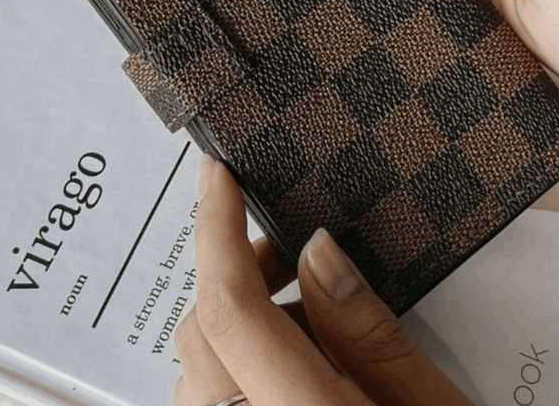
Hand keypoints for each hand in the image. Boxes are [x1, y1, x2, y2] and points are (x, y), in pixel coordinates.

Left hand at [174, 156, 473, 405]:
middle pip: (202, 332)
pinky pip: (205, 402)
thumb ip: (363, 328)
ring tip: (305, 316)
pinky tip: (293, 363)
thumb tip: (315, 250)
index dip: (214, 228)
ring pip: (195, 368)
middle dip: (238, 275)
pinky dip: (233, 364)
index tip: (217, 174)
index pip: (229, 308)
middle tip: (294, 255)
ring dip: (236, 322)